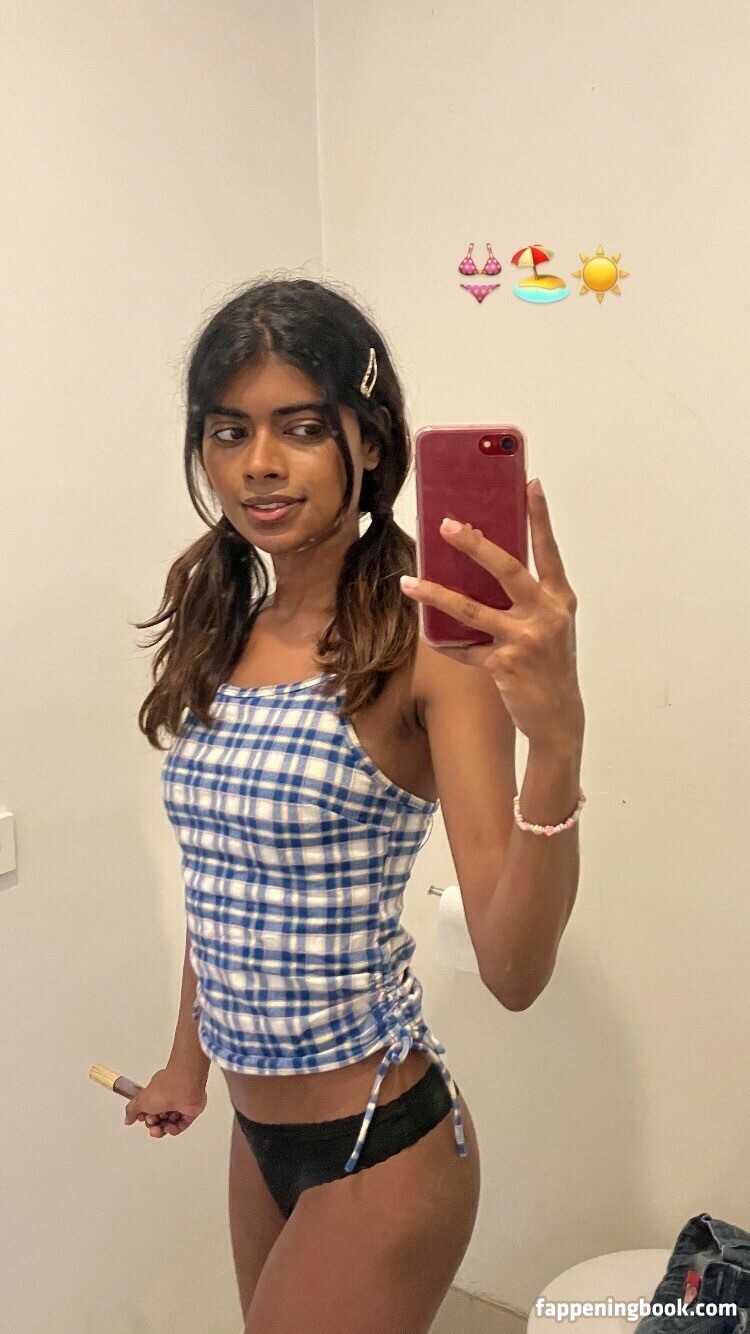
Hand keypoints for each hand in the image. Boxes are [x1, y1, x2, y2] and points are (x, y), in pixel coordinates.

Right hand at [124, 1066, 207, 1137]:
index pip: (148, 1110)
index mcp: (155, 1094)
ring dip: (162, 1129)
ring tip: (159, 1128)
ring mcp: (178, 1106)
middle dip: (152, 1126)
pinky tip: (169, 1127)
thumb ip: (132, 1111)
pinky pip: (180, 1126)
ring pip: (168, 1125)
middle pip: (157, 1120)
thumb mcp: (141, 1100)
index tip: (141, 1118)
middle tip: (151, 1124)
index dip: (144, 1117)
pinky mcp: (189, 1113)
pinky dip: (174, 1129)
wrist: (184, 1088)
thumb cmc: (164, 1089)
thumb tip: (127, 1120)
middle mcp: (167, 1100)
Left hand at [401, 479, 583, 748]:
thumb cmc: (550, 662)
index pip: (548, 550)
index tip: (530, 483)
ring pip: (472, 610)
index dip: (539, 517)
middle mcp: (546, 615)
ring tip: (409, 582)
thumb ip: (527, 597)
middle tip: (448, 524)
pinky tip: (428, 634)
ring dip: (436, 594)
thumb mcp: (550, 624)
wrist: (560, 716)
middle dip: (475, 545)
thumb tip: (483, 564)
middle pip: (507, 570)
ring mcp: (525, 640)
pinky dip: (445, 642)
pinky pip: (464, 648)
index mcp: (560, 599)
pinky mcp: (504, 665)